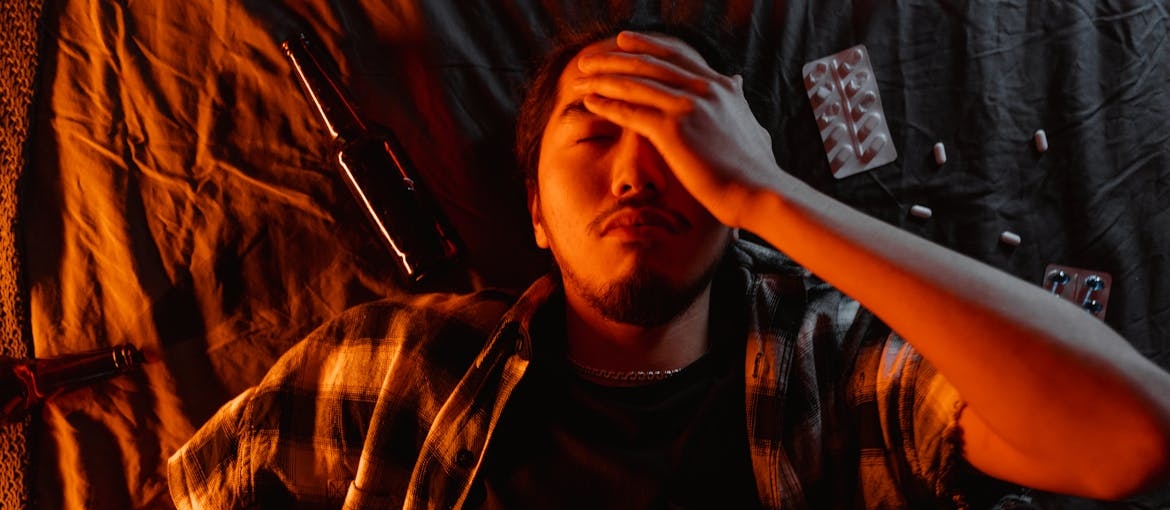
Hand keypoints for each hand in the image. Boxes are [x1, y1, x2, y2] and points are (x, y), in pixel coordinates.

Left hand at [574, 31, 780, 228]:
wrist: (758, 191)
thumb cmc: (754, 168)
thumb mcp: (750, 122)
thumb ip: (737, 100)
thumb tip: (738, 81)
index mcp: (720, 87)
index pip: (676, 57)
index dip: (646, 46)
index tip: (623, 40)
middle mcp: (704, 89)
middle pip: (649, 64)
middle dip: (615, 58)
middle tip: (590, 57)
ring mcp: (688, 107)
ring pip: (636, 84)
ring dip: (604, 78)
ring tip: (582, 77)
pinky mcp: (674, 130)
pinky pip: (632, 112)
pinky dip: (608, 105)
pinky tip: (591, 101)